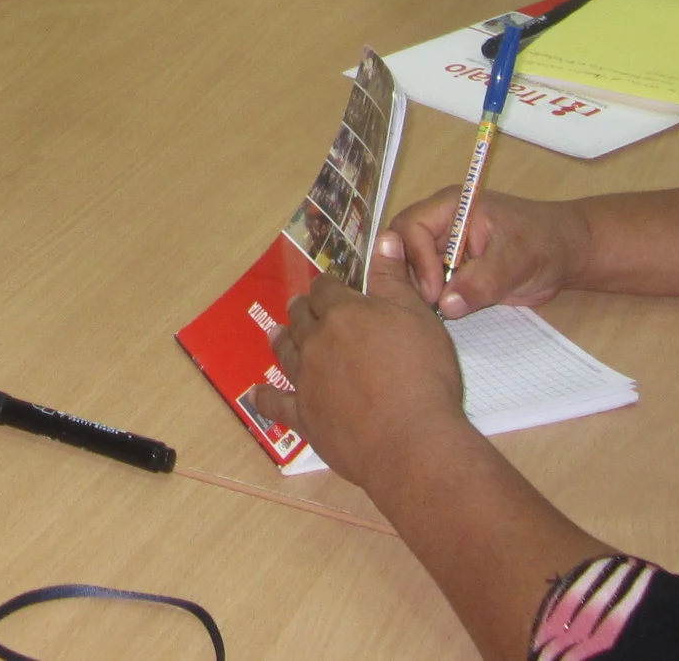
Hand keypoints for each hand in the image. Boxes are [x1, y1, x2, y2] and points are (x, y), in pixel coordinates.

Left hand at [255, 234, 468, 484]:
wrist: (410, 441)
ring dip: (283, 341)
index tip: (334, 287)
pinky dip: (265, 397)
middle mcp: (317, 342)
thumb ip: (394, 277)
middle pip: (302, 318)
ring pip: (286, 352)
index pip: (327, 289)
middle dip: (304, 309)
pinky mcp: (305, 417)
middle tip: (305, 308)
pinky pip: (276, 404)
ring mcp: (306, 380)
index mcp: (343, 313)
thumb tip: (384, 237)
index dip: (330, 286)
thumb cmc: (421, 375)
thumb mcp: (417, 316)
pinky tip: (257, 394)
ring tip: (279, 334)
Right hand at [388, 181, 590, 318]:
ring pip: (412, 269)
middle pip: (402, 247)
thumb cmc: (545, 243)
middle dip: (410, 276)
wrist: (566, 255)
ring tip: (435, 313)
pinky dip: (433, 301)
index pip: (411, 226)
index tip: (434, 292)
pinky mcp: (452, 271)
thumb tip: (446, 305)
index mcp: (451, 207)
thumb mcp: (517, 260)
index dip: (416, 259)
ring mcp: (445, 249)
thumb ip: (483, 281)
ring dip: (419, 291)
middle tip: (429, 305)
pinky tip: (442, 314)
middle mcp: (441, 225)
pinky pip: (430, 285)